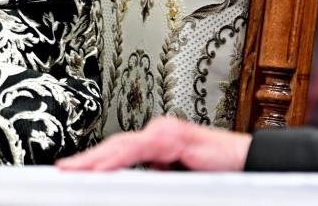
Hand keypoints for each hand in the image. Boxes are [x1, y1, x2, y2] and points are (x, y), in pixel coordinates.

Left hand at [56, 116, 251, 170]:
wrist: (254, 165)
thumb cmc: (221, 174)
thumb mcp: (179, 179)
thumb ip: (158, 177)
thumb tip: (134, 186)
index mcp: (158, 141)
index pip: (119, 151)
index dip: (96, 161)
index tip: (74, 171)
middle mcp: (158, 132)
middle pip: (115, 146)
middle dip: (88, 159)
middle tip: (63, 170)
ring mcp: (165, 132)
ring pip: (122, 147)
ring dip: (96, 160)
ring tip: (74, 170)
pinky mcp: (174, 137)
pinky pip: (139, 150)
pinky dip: (118, 160)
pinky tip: (101, 168)